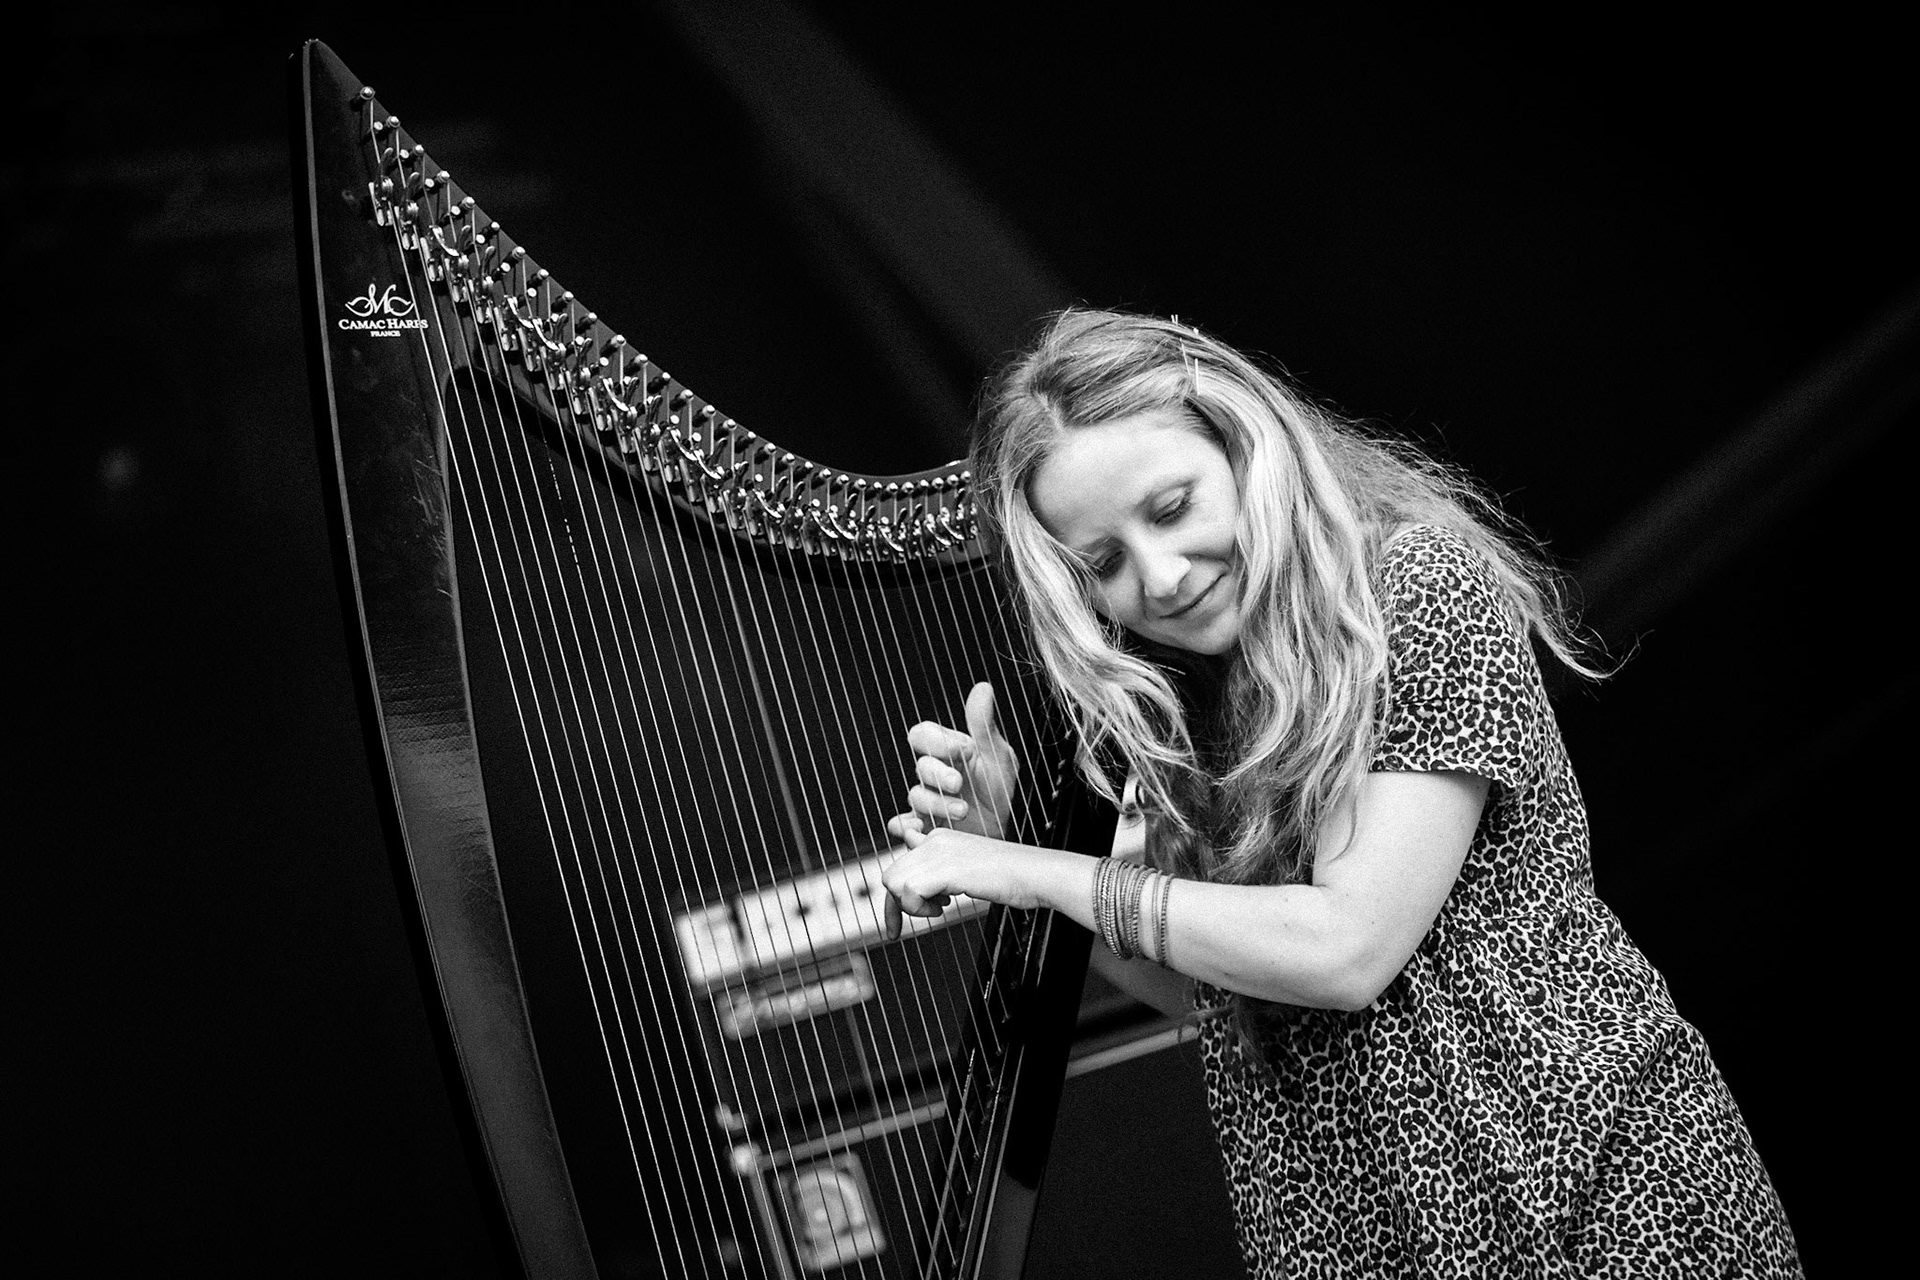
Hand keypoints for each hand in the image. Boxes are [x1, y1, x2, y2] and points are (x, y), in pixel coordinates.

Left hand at [881, 827, 1048, 939]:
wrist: (1036, 873)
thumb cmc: (1012, 878)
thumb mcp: (968, 874)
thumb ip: (941, 876)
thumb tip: (918, 891)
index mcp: (940, 839)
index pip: (901, 864)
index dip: (898, 892)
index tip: (901, 917)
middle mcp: (934, 840)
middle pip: (890, 875)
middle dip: (898, 905)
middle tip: (919, 919)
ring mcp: (938, 852)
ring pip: (893, 882)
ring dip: (910, 906)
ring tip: (937, 910)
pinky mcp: (945, 869)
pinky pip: (907, 892)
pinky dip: (918, 908)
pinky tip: (942, 909)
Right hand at [886, 682, 1017, 843]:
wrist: (1007, 830)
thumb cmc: (1002, 792)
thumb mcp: (999, 756)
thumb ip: (984, 726)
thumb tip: (983, 688)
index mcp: (949, 752)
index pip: (923, 735)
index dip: (936, 741)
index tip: (962, 749)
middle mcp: (935, 775)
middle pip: (921, 766)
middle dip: (939, 775)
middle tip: (958, 783)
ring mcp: (930, 801)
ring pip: (915, 796)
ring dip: (937, 803)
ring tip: (962, 810)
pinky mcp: (927, 827)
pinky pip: (903, 824)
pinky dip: (906, 827)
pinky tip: (920, 829)